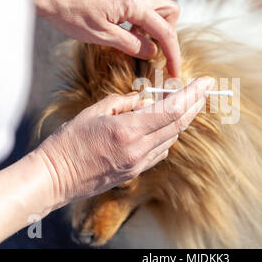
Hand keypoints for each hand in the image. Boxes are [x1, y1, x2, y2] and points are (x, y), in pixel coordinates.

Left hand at [31, 0, 180, 76]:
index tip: (175, 73)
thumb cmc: (70, 12)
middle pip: (170, 12)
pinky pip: (144, 5)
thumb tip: (152, 53)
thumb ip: (131, 44)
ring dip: (155, 27)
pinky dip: (143, 20)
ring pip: (158, 7)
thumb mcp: (101, 36)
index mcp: (134, 3)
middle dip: (168, 34)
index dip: (173, 55)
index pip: (165, 31)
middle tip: (155, 51)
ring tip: (139, 43)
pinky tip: (128, 31)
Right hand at [36, 77, 214, 206]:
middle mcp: (139, 149)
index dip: (193, 94)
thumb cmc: (68, 143)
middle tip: (205, 89)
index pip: (171, 110)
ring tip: (180, 101)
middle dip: (195, 104)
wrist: (54, 179)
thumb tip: (142, 100)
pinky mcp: (135, 172)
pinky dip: (166, 134)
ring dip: (180, 118)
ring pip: (172, 137)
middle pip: (178, 124)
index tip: (207, 82)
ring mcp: (138, 164)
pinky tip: (160, 125)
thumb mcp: (93, 112)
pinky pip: (160, 150)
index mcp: (128, 130)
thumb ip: (122, 103)